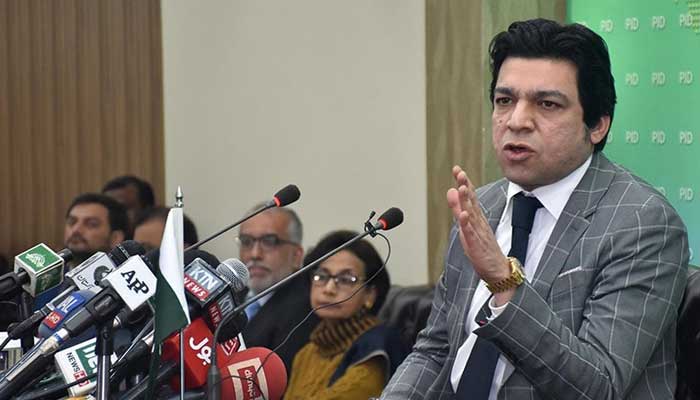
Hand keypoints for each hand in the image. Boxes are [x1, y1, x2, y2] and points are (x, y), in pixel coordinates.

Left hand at [446, 166, 513, 304]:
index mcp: (476, 217)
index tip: (457, 169)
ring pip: (472, 214)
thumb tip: (451, 190)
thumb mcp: (467, 224)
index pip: (470, 197)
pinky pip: (471, 233)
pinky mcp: (477, 245)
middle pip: (472, 202)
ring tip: (461, 187)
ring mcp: (478, 233)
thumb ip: (458, 208)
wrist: (497, 270)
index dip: (463, 183)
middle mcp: (478, 222)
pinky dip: (467, 224)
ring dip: (466, 201)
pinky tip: (463, 215)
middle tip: (460, 172)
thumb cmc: (482, 247)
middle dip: (465, 186)